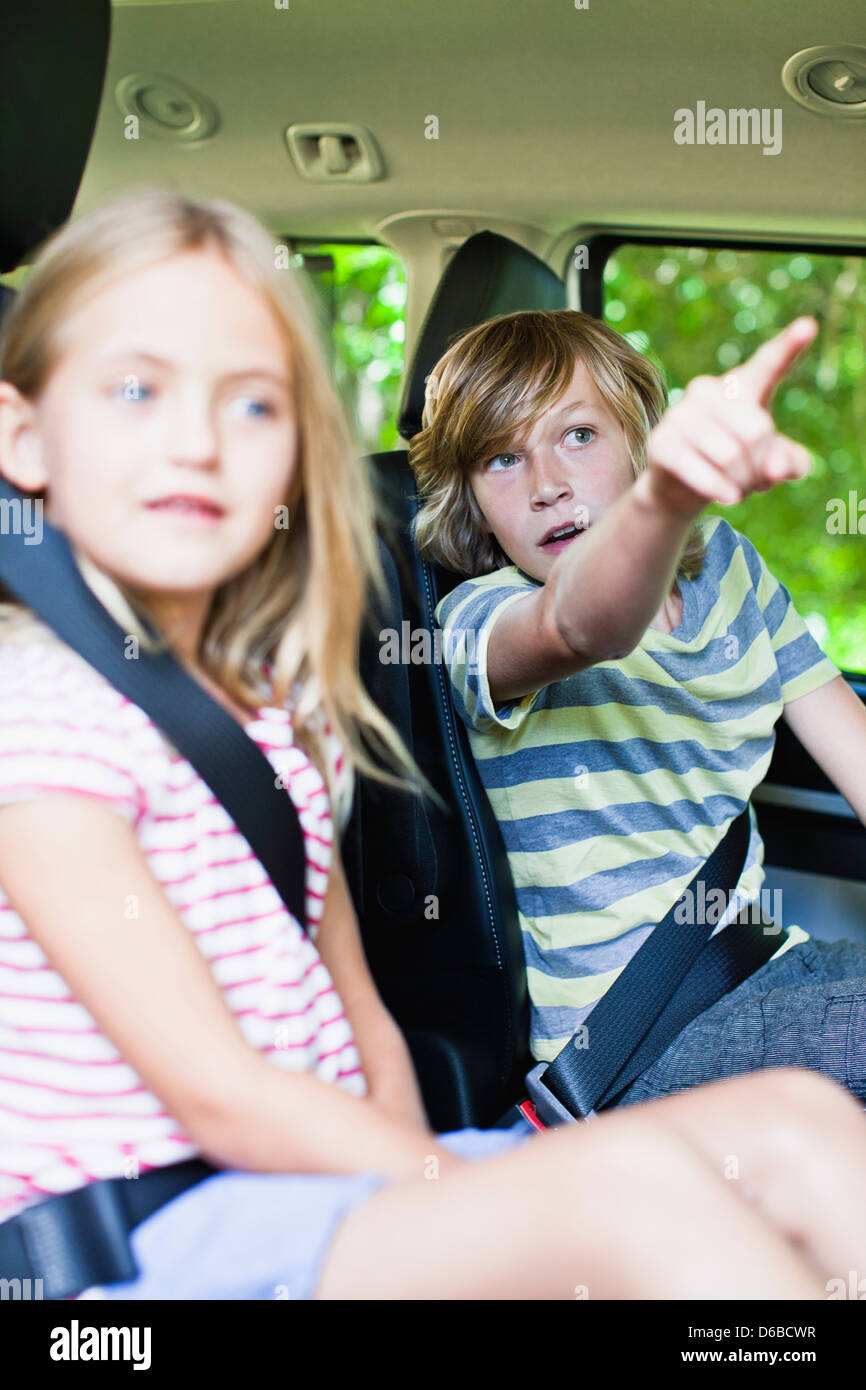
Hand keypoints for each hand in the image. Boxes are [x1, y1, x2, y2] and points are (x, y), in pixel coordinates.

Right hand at [643, 317, 817, 515]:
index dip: (789, 347)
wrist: (680, 488)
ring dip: (742, 481)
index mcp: (742, 386)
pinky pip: (700, 469)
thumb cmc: (734, 465)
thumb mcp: (772, 464)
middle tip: (756, 479)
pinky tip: (729, 497)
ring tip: (740, 489)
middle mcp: (708, 390)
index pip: (769, 365)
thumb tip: (777, 468)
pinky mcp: (661, 441)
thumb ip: (791, 462)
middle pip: (757, 430)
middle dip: (761, 464)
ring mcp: (681, 413)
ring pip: (730, 454)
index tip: (809, 326)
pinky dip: (720, 489)